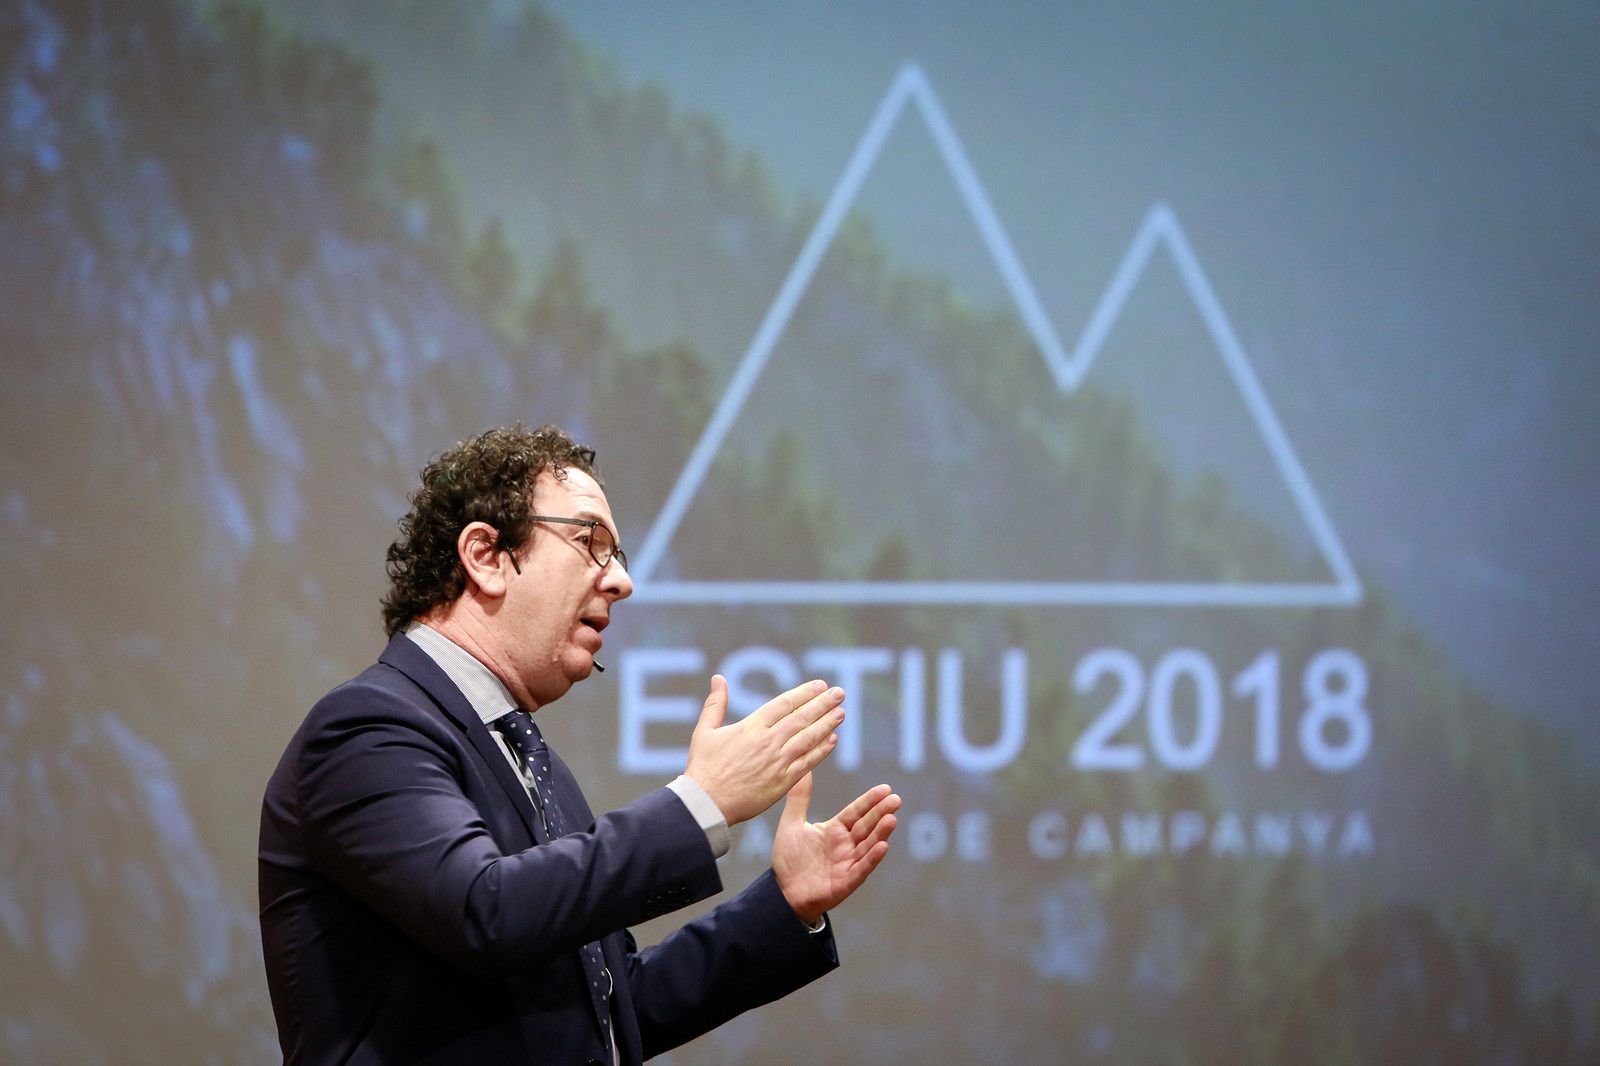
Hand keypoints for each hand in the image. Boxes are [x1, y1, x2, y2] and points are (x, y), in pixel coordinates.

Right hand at [685, 675, 844, 825]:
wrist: (707, 803)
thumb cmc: (703, 768)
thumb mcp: (705, 731)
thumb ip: (715, 704)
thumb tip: (718, 677)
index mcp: (751, 726)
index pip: (785, 704)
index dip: (805, 693)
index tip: (820, 685)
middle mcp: (768, 741)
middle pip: (802, 718)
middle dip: (823, 704)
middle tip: (840, 693)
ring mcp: (778, 761)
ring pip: (809, 738)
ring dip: (827, 724)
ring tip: (841, 712)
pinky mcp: (783, 782)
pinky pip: (808, 762)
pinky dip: (821, 750)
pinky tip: (832, 740)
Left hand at [771, 775, 900, 926]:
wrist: (782, 892)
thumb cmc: (789, 860)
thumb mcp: (792, 824)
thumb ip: (799, 799)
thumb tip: (804, 771)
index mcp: (835, 830)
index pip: (856, 812)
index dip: (869, 801)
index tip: (885, 788)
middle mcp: (846, 845)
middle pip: (866, 826)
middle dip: (881, 812)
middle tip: (896, 799)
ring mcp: (848, 863)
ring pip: (868, 845)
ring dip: (881, 833)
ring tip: (892, 818)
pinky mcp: (846, 881)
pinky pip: (862, 868)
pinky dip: (872, 858)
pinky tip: (883, 846)